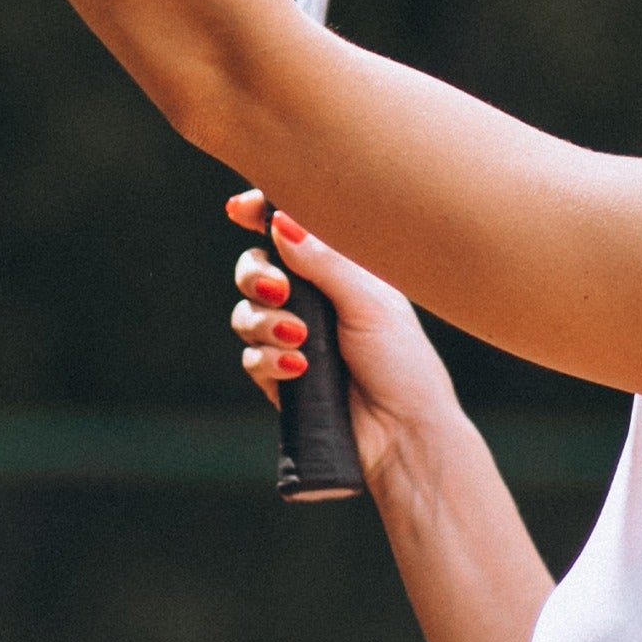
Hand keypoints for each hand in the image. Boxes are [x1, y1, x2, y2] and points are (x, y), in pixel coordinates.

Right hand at [226, 189, 464, 491]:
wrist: (402, 433)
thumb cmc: (402, 361)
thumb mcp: (369, 302)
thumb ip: (325, 261)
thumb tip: (281, 221)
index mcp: (341, 270)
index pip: (292, 231)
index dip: (261, 213)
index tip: (239, 209)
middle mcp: (313, 298)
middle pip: (255, 268)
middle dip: (256, 275)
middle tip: (279, 289)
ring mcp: (293, 337)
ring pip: (246, 313)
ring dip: (264, 322)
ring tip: (299, 338)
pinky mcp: (279, 377)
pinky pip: (251, 357)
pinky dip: (269, 360)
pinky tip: (299, 369)